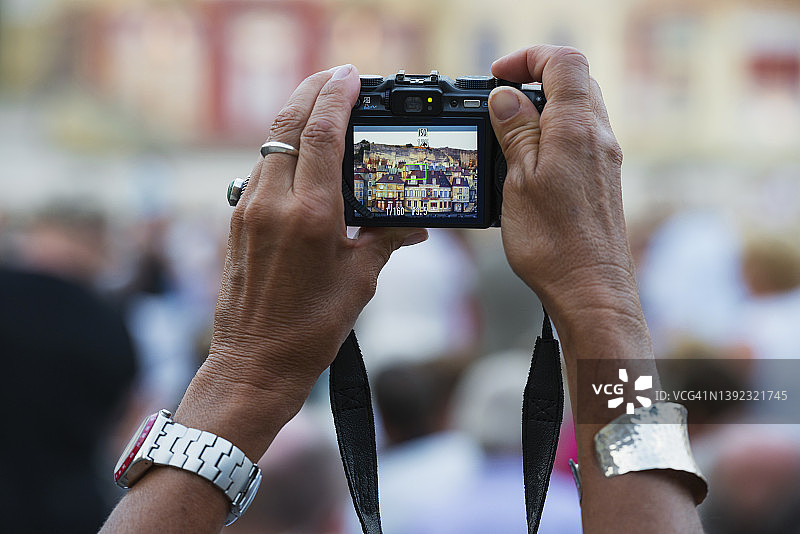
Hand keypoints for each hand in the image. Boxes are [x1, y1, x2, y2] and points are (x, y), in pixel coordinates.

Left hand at [178, 65, 426, 458]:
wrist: (253, 363)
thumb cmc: (308, 330)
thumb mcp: (359, 283)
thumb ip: (385, 241)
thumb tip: (412, 225)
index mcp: (310, 216)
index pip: (321, 134)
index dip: (336, 97)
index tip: (350, 77)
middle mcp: (273, 204)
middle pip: (287, 125)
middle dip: (311, 91)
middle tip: (335, 76)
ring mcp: (249, 210)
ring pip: (270, 144)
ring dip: (295, 118)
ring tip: (321, 108)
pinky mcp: (236, 222)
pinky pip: (260, 170)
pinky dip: (281, 150)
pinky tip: (300, 155)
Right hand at [488, 46, 640, 335]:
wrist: (590, 289)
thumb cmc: (554, 243)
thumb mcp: (519, 180)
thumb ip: (515, 131)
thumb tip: (505, 96)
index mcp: (577, 128)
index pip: (563, 62)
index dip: (528, 58)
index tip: (498, 76)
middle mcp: (599, 137)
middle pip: (575, 80)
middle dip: (535, 79)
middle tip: (500, 101)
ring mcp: (604, 159)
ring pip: (579, 108)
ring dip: (544, 108)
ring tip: (509, 133)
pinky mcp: (603, 179)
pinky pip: (580, 138)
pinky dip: (554, 134)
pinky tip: (529, 161)